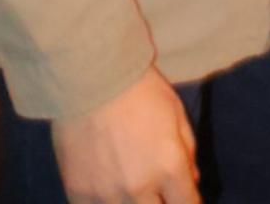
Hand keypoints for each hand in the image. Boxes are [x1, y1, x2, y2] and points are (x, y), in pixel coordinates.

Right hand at [52, 68, 198, 203]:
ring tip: (131, 188)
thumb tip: (191, 179)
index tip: (184, 197)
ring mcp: (107, 195)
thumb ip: (188, 149)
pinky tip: (106, 191)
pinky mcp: (78, 194)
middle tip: (157, 191)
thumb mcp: (175, 113)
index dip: (189, 203)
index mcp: (169, 167)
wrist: (91, 78)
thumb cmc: (139, 89)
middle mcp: (139, 188)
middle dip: (161, 203)